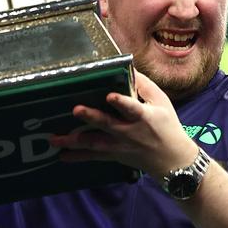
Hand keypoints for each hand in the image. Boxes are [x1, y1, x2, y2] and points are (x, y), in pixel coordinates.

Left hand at [50, 70, 198, 178]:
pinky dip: (78, 157)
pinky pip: (94, 157)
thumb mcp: (161, 102)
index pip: (132, 109)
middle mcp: (129, 133)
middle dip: (91, 118)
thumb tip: (127, 67)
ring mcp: (120, 147)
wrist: (172, 160)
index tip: (110, 96)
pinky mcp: (114, 156)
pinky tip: (61, 156)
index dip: (121, 102)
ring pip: (95, 144)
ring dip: (74, 141)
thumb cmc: (167, 126)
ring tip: (55, 138)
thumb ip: (144, 85)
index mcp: (144, 117)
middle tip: (75, 110)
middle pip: (108, 125)